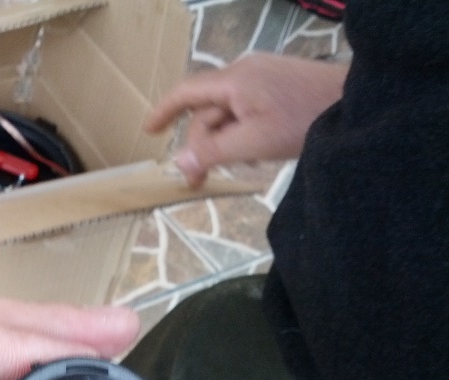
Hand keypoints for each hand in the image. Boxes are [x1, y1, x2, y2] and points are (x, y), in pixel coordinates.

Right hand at [145, 53, 348, 186]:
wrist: (357, 101)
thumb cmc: (304, 120)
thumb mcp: (253, 143)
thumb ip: (213, 154)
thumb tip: (178, 164)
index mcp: (234, 81)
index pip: (186, 93)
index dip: (164, 112)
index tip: (148, 131)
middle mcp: (244, 71)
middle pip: (208, 110)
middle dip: (201, 145)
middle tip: (199, 181)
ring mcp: (263, 75)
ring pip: (228, 112)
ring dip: (224, 141)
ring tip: (238, 168)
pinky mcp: (279, 83)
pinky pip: (247, 108)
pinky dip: (242, 131)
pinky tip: (256, 152)